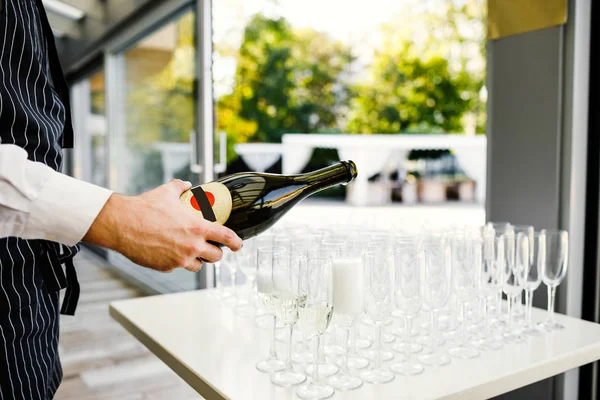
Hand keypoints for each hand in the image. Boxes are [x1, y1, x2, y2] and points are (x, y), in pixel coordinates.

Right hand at [83, 179, 241, 272]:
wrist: (122, 224)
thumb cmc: (144, 208)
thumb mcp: (167, 192)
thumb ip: (180, 188)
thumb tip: (186, 184)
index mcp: (197, 228)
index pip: (226, 237)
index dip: (236, 242)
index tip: (238, 244)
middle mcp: (192, 246)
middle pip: (216, 257)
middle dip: (216, 253)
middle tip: (211, 248)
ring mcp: (179, 259)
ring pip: (198, 265)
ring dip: (198, 259)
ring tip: (190, 251)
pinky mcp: (166, 267)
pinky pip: (178, 267)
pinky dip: (177, 261)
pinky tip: (170, 252)